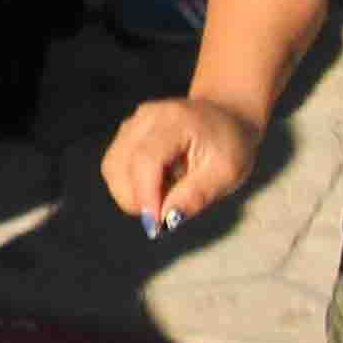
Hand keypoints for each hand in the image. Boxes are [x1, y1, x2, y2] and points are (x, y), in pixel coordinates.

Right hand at [102, 96, 260, 227]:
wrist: (227, 117)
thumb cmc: (230, 145)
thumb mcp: (226, 173)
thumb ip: (196, 195)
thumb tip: (166, 221)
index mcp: (175, 121)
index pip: (145, 160)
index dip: (145, 195)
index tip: (156, 225)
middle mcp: (147, 117)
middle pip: (119, 165)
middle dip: (136, 200)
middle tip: (165, 213)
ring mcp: (133, 123)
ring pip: (112, 168)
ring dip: (131, 193)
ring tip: (166, 193)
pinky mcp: (126, 133)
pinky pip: (114, 167)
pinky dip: (130, 185)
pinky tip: (157, 184)